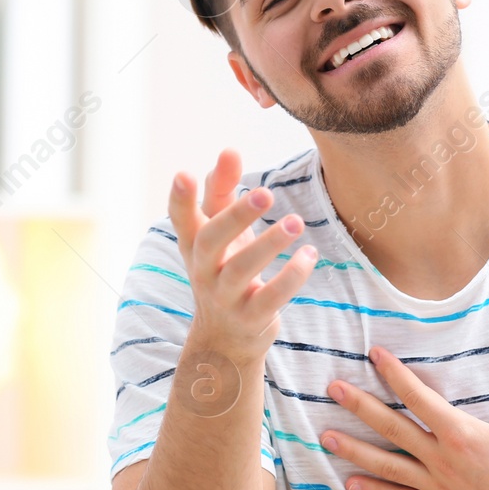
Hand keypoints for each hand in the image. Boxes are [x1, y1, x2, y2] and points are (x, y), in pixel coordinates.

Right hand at [168, 148, 317, 367]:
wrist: (224, 339)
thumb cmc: (224, 269)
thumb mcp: (219, 234)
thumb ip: (221, 191)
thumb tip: (229, 150)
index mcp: (194, 245)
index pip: (181, 219)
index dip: (180, 198)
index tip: (183, 174)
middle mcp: (204, 270)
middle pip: (211, 240)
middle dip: (236, 216)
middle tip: (265, 192)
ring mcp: (225, 297)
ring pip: (242, 270)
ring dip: (270, 244)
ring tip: (295, 222)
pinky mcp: (250, 318)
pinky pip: (271, 297)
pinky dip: (292, 275)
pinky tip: (308, 254)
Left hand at [318, 334, 488, 489]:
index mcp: (462, 434)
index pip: (419, 398)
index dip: (395, 374)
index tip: (374, 354)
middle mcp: (442, 460)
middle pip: (392, 428)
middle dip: (359, 406)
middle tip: (332, 388)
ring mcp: (437, 487)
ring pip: (387, 465)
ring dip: (355, 449)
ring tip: (325, 436)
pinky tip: (350, 483)